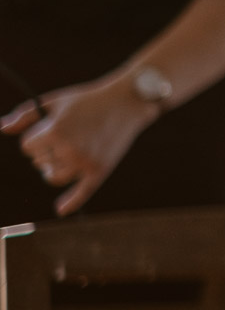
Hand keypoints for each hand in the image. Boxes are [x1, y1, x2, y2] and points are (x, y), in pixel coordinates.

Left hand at [1, 77, 160, 214]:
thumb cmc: (87, 99)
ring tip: (68, 153)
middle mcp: (69, 149)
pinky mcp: (100, 170)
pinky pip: (81, 192)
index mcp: (55, 131)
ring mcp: (85, 162)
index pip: (28, 147)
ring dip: (55, 168)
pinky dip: (70, 203)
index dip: (36, 138)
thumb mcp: (55, 101)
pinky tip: (60, 209)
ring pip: (54, 177)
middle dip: (47, 151)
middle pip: (39, 162)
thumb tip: (1, 128)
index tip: (51, 128)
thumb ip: (25, 115)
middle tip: (69, 135)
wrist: (127, 101)